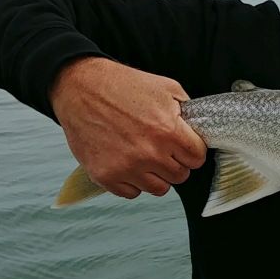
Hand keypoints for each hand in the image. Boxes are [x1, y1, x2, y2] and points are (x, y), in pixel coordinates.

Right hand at [50, 56, 206, 198]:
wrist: (81, 87)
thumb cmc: (124, 86)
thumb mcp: (166, 88)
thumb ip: (187, 112)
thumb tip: (198, 131)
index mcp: (168, 131)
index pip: (197, 158)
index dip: (192, 150)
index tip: (183, 145)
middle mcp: (149, 153)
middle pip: (180, 176)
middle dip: (175, 162)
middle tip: (162, 148)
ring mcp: (126, 167)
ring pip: (159, 189)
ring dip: (156, 175)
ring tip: (145, 156)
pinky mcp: (105, 176)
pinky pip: (132, 193)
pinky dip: (132, 181)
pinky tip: (127, 162)